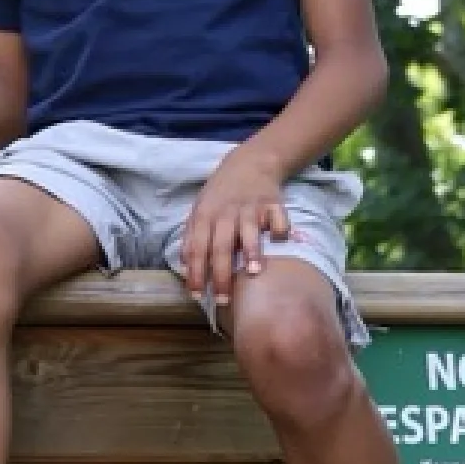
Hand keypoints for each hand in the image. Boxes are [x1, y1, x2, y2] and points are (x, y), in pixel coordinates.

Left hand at [177, 153, 292, 304]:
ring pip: (249, 231)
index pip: (197, 248)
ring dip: (251, 250)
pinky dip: (280, 230)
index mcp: (205, 216)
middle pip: (221, 246)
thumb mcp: (200, 210)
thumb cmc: (220, 195)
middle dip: (221, 274)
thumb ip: (192, 238)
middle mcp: (226, 213)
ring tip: (254, 272)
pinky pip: (278, 219)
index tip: (197, 296)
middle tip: (224, 300)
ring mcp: (250, 208)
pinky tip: (280, 242)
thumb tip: (184, 267)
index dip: (196, 273)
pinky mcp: (272, 204)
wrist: (250, 163)